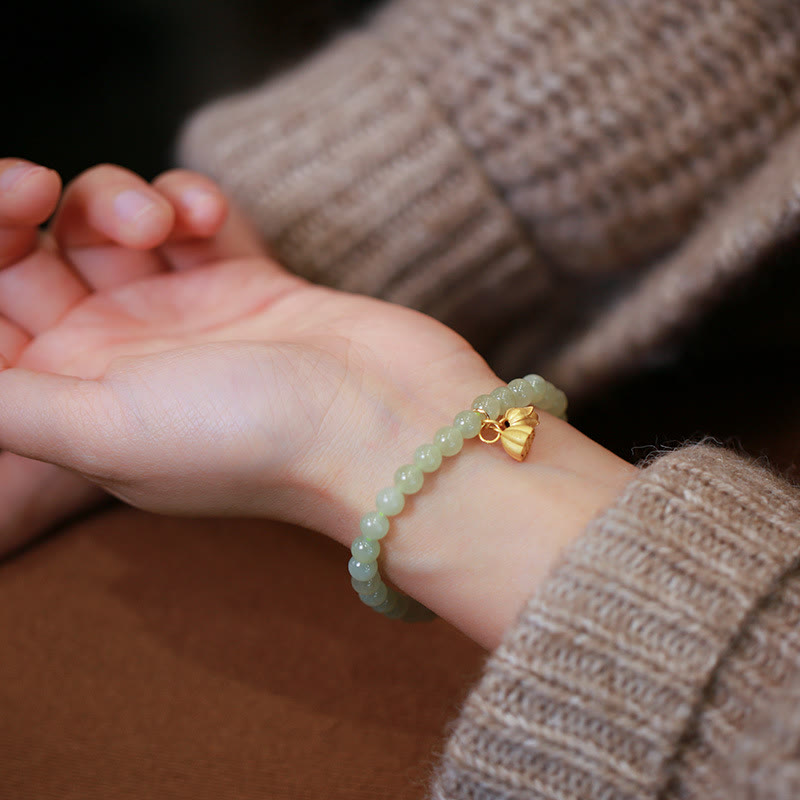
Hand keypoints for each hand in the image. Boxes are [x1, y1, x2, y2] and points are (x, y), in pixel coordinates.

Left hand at [0, 159, 635, 646]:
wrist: (387, 426)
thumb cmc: (252, 441)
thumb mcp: (98, 430)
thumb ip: (5, 403)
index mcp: (76, 400)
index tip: (12, 216)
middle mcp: (126, 359)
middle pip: (41, 260)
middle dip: (37, 213)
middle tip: (51, 192)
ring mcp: (191, 320)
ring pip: (117, 230)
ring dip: (124, 202)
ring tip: (165, 225)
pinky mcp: (252, 286)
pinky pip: (196, 222)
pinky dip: (190, 201)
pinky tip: (204, 214)